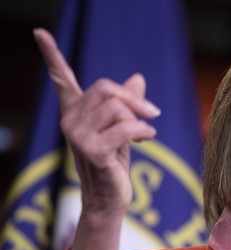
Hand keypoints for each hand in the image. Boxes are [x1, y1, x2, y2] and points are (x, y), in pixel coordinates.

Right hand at [33, 28, 161, 249]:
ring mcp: (77, 135)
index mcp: (75, 112)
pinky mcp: (91, 150)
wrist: (110, 199)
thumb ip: (127, 104)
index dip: (51, 55)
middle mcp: (70, 120)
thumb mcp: (122, 129)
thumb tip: (137, 77)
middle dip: (133, 99)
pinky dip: (142, 131)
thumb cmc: (114, 163)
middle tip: (152, 112)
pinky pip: (124, 127)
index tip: (40, 32)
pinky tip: (149, 138)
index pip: (61, 79)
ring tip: (147, 133)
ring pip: (116, 107)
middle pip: (106, 88)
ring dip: (138, 119)